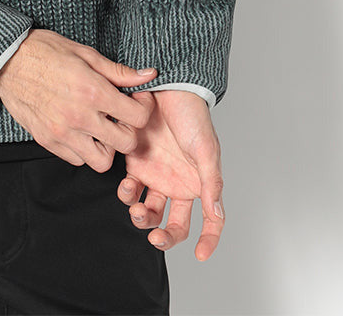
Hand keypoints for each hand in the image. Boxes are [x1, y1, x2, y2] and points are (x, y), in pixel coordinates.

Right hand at [0, 28, 157, 168]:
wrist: (5, 60)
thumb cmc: (44, 51)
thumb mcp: (85, 54)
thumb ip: (118, 71)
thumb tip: (148, 75)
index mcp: (92, 92)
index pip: (137, 117)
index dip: (143, 108)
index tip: (136, 101)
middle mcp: (79, 117)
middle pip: (125, 144)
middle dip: (129, 130)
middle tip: (121, 116)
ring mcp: (62, 133)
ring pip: (101, 161)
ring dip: (106, 146)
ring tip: (100, 127)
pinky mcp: (47, 141)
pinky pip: (76, 159)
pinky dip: (83, 149)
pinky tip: (80, 130)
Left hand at [116, 89, 225, 260]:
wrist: (166, 87)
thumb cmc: (192, 115)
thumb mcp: (206, 148)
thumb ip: (211, 182)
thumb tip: (216, 214)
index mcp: (199, 183)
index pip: (209, 220)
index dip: (208, 241)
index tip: (201, 255)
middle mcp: (177, 183)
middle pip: (173, 223)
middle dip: (163, 234)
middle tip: (155, 236)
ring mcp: (155, 175)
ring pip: (147, 209)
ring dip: (141, 216)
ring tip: (136, 208)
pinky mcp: (135, 163)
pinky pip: (129, 188)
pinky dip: (126, 193)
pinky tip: (126, 187)